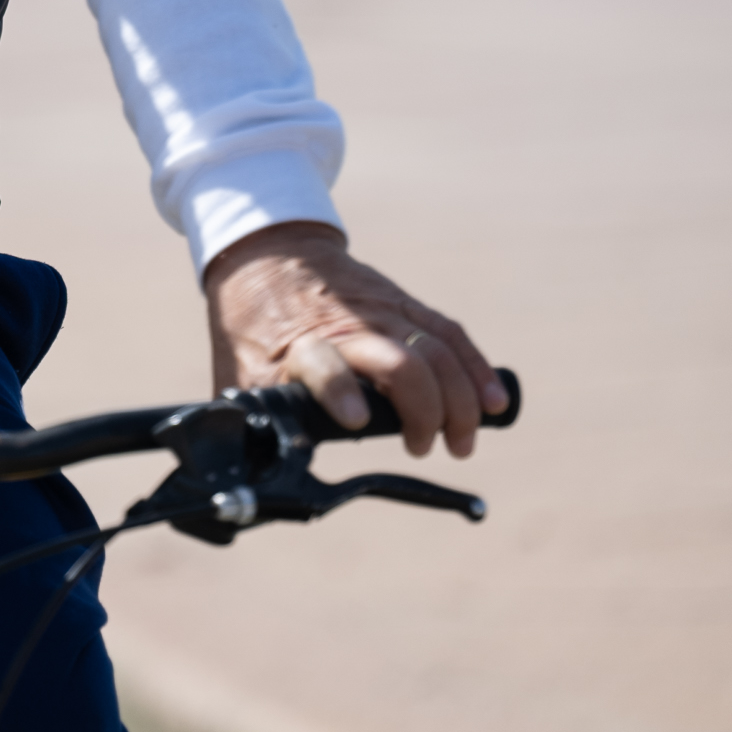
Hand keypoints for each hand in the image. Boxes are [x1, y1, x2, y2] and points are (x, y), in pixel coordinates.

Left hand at [203, 221, 506, 458]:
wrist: (266, 256)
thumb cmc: (251, 327)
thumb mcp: (237, 374)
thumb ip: (251, 422)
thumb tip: (253, 475)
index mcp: (298, 345)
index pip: (323, 364)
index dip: (340, 390)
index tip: (356, 420)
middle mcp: (346, 326)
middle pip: (399, 363)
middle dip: (425, 411)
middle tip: (425, 446)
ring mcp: (380, 312)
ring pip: (435, 352)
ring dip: (459, 401)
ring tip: (461, 441)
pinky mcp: (404, 304)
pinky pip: (450, 336)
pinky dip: (477, 369)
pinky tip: (494, 403)